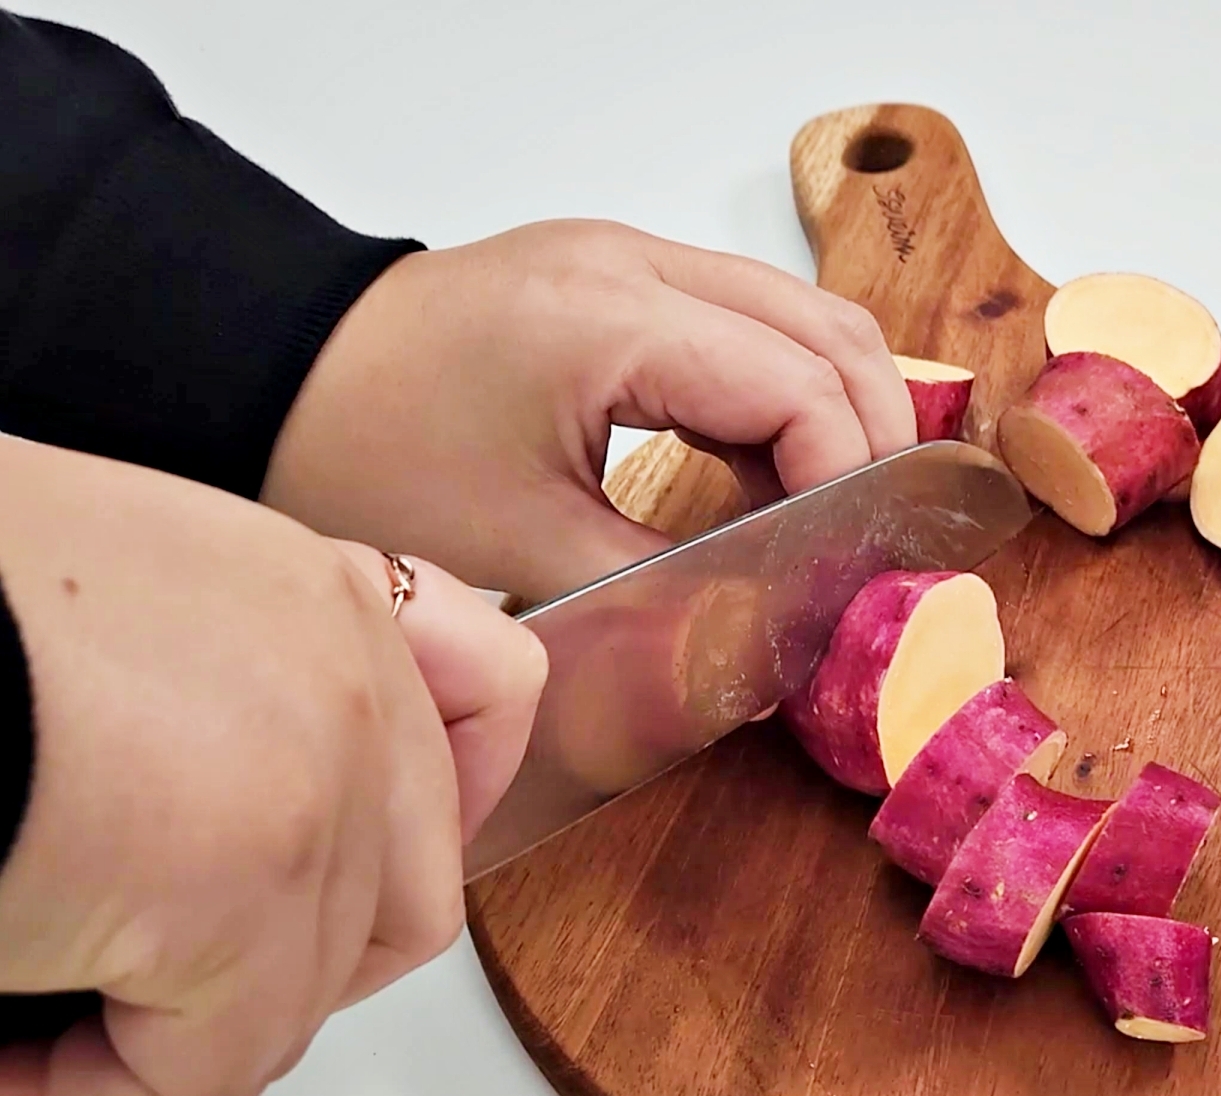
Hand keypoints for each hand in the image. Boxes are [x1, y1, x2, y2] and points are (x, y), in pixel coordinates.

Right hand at [0, 436, 544, 1095]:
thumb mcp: (135, 616)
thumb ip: (232, 693)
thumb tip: (230, 815)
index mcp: (320, 594)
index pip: (494, 695)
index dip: (454, 793)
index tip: (369, 863)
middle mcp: (351, 670)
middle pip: (413, 884)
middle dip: (290, 963)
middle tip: (164, 983)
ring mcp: (324, 775)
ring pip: (307, 994)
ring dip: (177, 1035)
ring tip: (44, 1018)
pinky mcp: (250, 882)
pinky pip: (211, 1068)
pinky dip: (103, 1095)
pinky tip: (7, 1060)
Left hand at [258, 219, 916, 604]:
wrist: (268, 376)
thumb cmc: (361, 448)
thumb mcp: (523, 544)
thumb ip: (665, 589)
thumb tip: (767, 633)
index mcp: (612, 318)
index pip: (800, 384)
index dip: (848, 480)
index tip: (848, 566)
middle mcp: (635, 262)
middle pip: (830, 328)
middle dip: (873, 436)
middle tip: (870, 540)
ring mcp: (628, 258)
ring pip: (802, 315)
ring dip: (837, 409)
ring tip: (827, 512)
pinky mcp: (615, 278)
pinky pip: (746, 321)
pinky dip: (782, 392)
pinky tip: (768, 472)